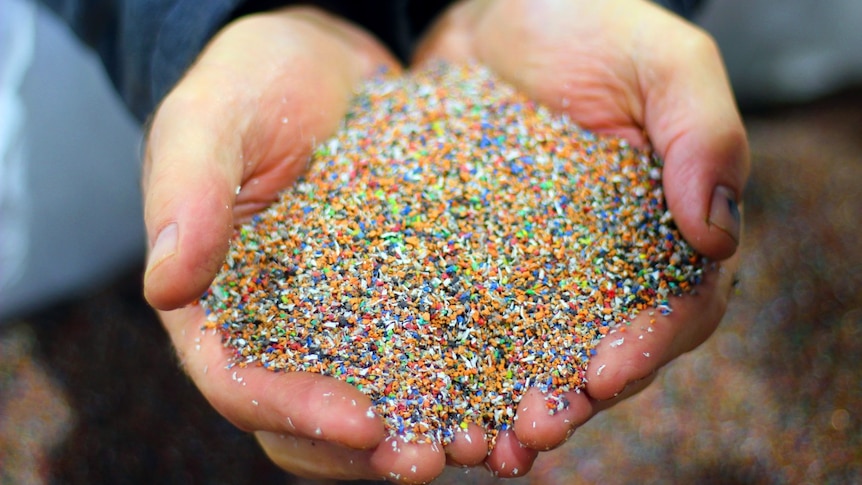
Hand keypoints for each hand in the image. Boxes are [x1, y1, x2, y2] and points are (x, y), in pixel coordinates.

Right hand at [142, 7, 489, 482]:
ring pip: (379, 401)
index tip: (361, 426)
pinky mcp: (404, 298)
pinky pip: (433, 351)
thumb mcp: (208, 122)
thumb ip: (185, 197)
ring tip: (488, 444)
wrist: (322, 66)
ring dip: (428, 432)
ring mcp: (344, 321)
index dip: (294, 415)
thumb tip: (165, 286)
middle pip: (312, 421)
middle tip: (431, 461)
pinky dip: (469, 380)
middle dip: (369, 452)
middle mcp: (281, 331)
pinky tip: (516, 389)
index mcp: (218, 308)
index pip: (241, 385)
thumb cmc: (251, 85)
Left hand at [415, 0, 748, 474]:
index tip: (608, 371)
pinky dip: (446, 368)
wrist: (496, 15)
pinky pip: (458, 324)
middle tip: (533, 433)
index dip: (648, 348)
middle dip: (569, 402)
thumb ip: (703, 133)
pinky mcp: (467, 264)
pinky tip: (418, 399)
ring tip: (477, 444)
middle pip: (596, 354)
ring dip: (504, 408)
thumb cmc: (588, 25)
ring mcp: (529, 274)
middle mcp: (599, 270)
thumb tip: (718, 232)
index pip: (675, 310)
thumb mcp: (660, 59)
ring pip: (526, 358)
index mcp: (662, 235)